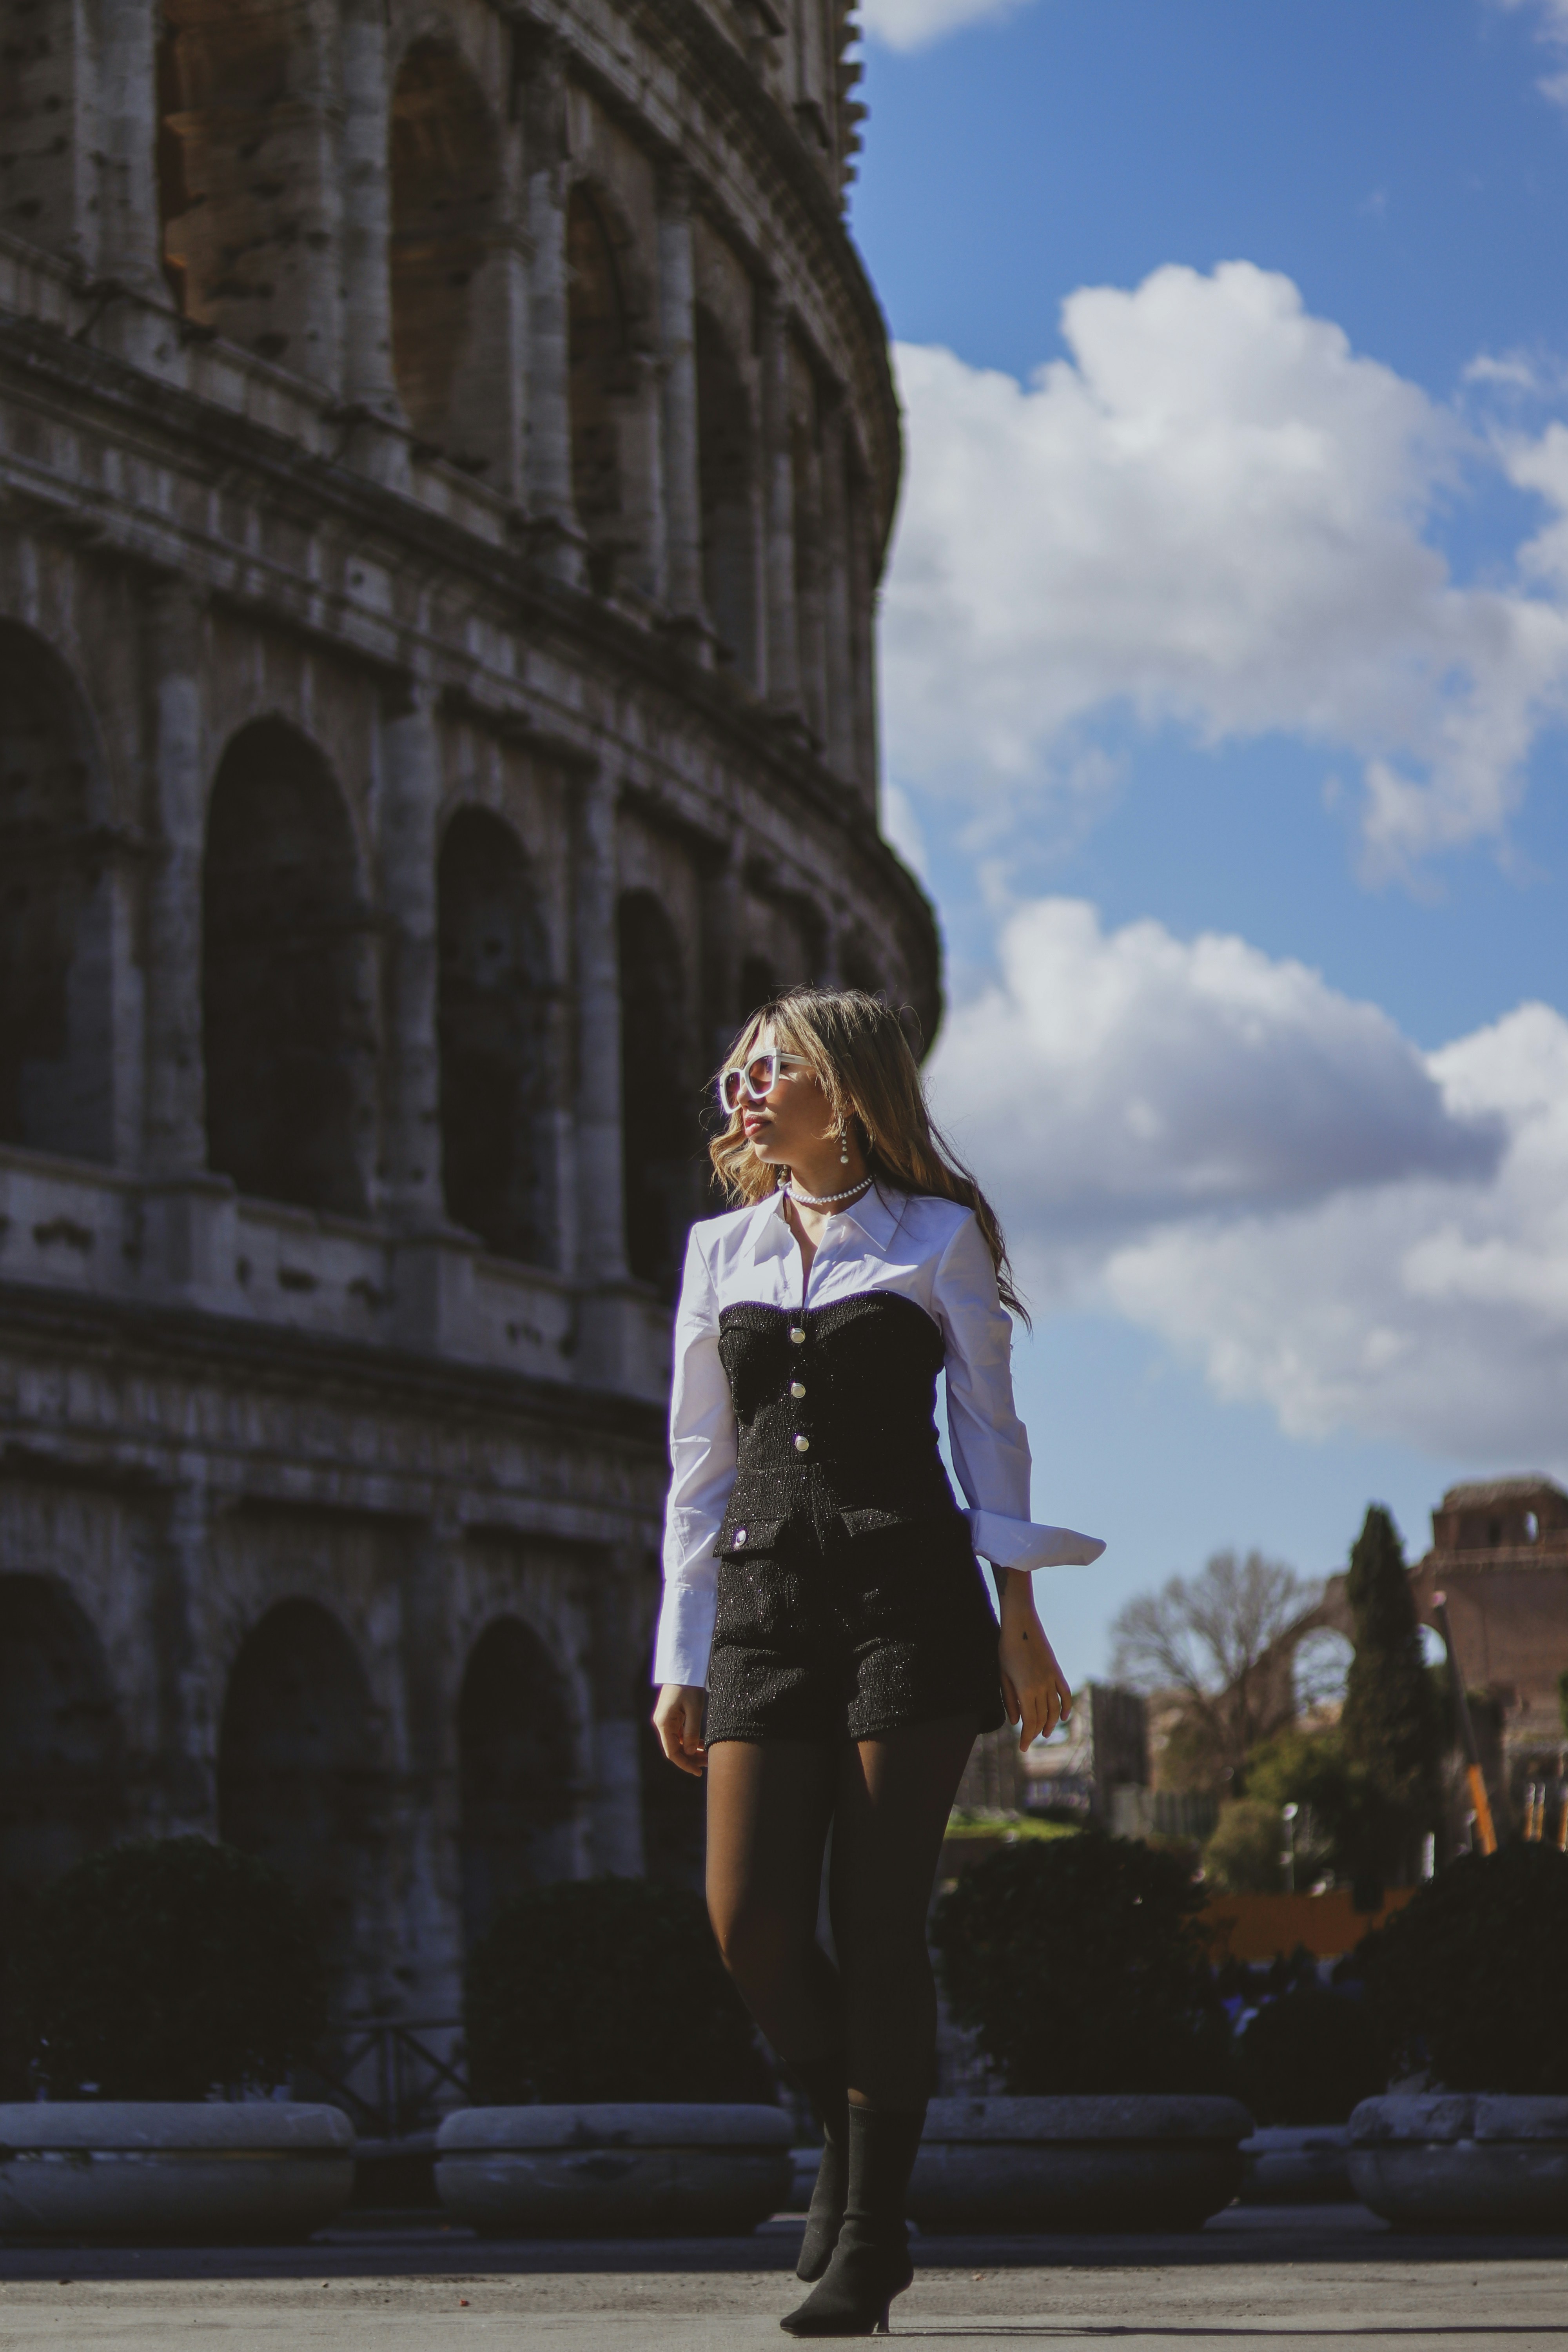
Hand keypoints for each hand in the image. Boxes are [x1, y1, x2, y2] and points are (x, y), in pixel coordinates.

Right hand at [653, 1682, 707, 1775]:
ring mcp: (666, 1719)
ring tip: (708, 1755)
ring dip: (691, 1750)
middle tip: (708, 1764)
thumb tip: (691, 1752)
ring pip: (678, 1742)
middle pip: (675, 1748)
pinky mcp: (671, 1716)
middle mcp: (661, 1723)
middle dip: (691, 1758)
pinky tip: (702, 1743)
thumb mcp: (694, 1709)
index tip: (698, 1772)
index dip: (685, 1764)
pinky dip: (690, 1740)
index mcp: (664, 1723)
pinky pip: (679, 1734)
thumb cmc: (689, 1686)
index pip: (672, 1752)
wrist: (683, 1666)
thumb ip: (692, 1732)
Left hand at [996, 1573, 1071, 1751]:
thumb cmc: (1006, 1649)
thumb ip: (1010, 1700)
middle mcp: (1042, 1687)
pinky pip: (1065, 1693)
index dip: (1027, 1737)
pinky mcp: (1057, 1671)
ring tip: (1044, 1733)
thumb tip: (1016, 1722)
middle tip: (1029, 1740)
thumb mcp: (1003, 1675)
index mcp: (1026, 1690)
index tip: (1023, 1748)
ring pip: (1055, 1709)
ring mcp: (1051, 1679)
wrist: (1021, 1624)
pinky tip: (1064, 1717)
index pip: (1029, 1722)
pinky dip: (1066, 1707)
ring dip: (1051, 1723)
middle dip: (1035, 1732)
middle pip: (1042, 1717)